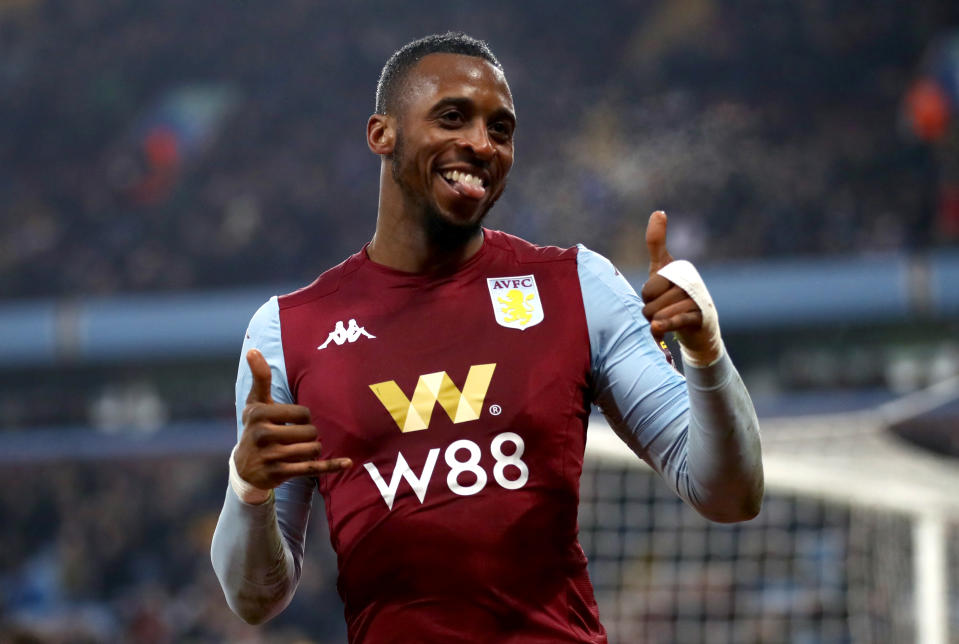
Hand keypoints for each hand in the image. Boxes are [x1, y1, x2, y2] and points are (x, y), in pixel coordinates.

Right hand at [235, 349, 351, 490]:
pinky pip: (312, 468)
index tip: (294, 422)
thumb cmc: (255, 427)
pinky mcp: (279, 474)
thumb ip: (260, 377)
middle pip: (310, 432)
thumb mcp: (255, 403)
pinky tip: (348, 462)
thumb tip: (254, 350)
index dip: (305, 417)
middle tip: (298, 437)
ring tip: (302, 449)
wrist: (244, 468)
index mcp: (259, 415)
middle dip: (310, 434)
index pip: (303, 413)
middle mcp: (263, 436)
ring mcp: (271, 457)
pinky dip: (331, 465)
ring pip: (313, 449)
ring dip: (315, 449)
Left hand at [640, 211, 717, 362]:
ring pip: (659, 312)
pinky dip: (666, 324)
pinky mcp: (700, 318)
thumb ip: (657, 243)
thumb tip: (658, 211)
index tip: (658, 297)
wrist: (700, 328)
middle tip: (663, 311)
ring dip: (657, 322)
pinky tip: (656, 328)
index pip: (648, 285)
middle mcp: (690, 281)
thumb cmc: (675, 295)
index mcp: (680, 268)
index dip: (648, 296)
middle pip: (650, 300)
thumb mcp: (662, 269)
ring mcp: (696, 299)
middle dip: (650, 310)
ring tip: (667, 321)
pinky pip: (677, 319)